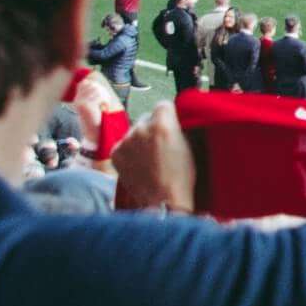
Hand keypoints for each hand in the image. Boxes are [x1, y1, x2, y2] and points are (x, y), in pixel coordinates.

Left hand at [118, 89, 199, 219]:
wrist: (163, 201)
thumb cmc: (181, 177)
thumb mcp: (190, 145)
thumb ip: (179, 127)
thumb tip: (173, 119)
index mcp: (162, 123)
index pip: (163, 105)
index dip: (169, 115)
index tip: (171, 123)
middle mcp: (141, 128)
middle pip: (146, 118)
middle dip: (152, 127)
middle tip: (160, 145)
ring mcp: (126, 140)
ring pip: (134, 132)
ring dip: (140, 140)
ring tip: (149, 159)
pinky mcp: (115, 153)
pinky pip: (123, 145)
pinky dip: (129, 152)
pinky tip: (139, 164)